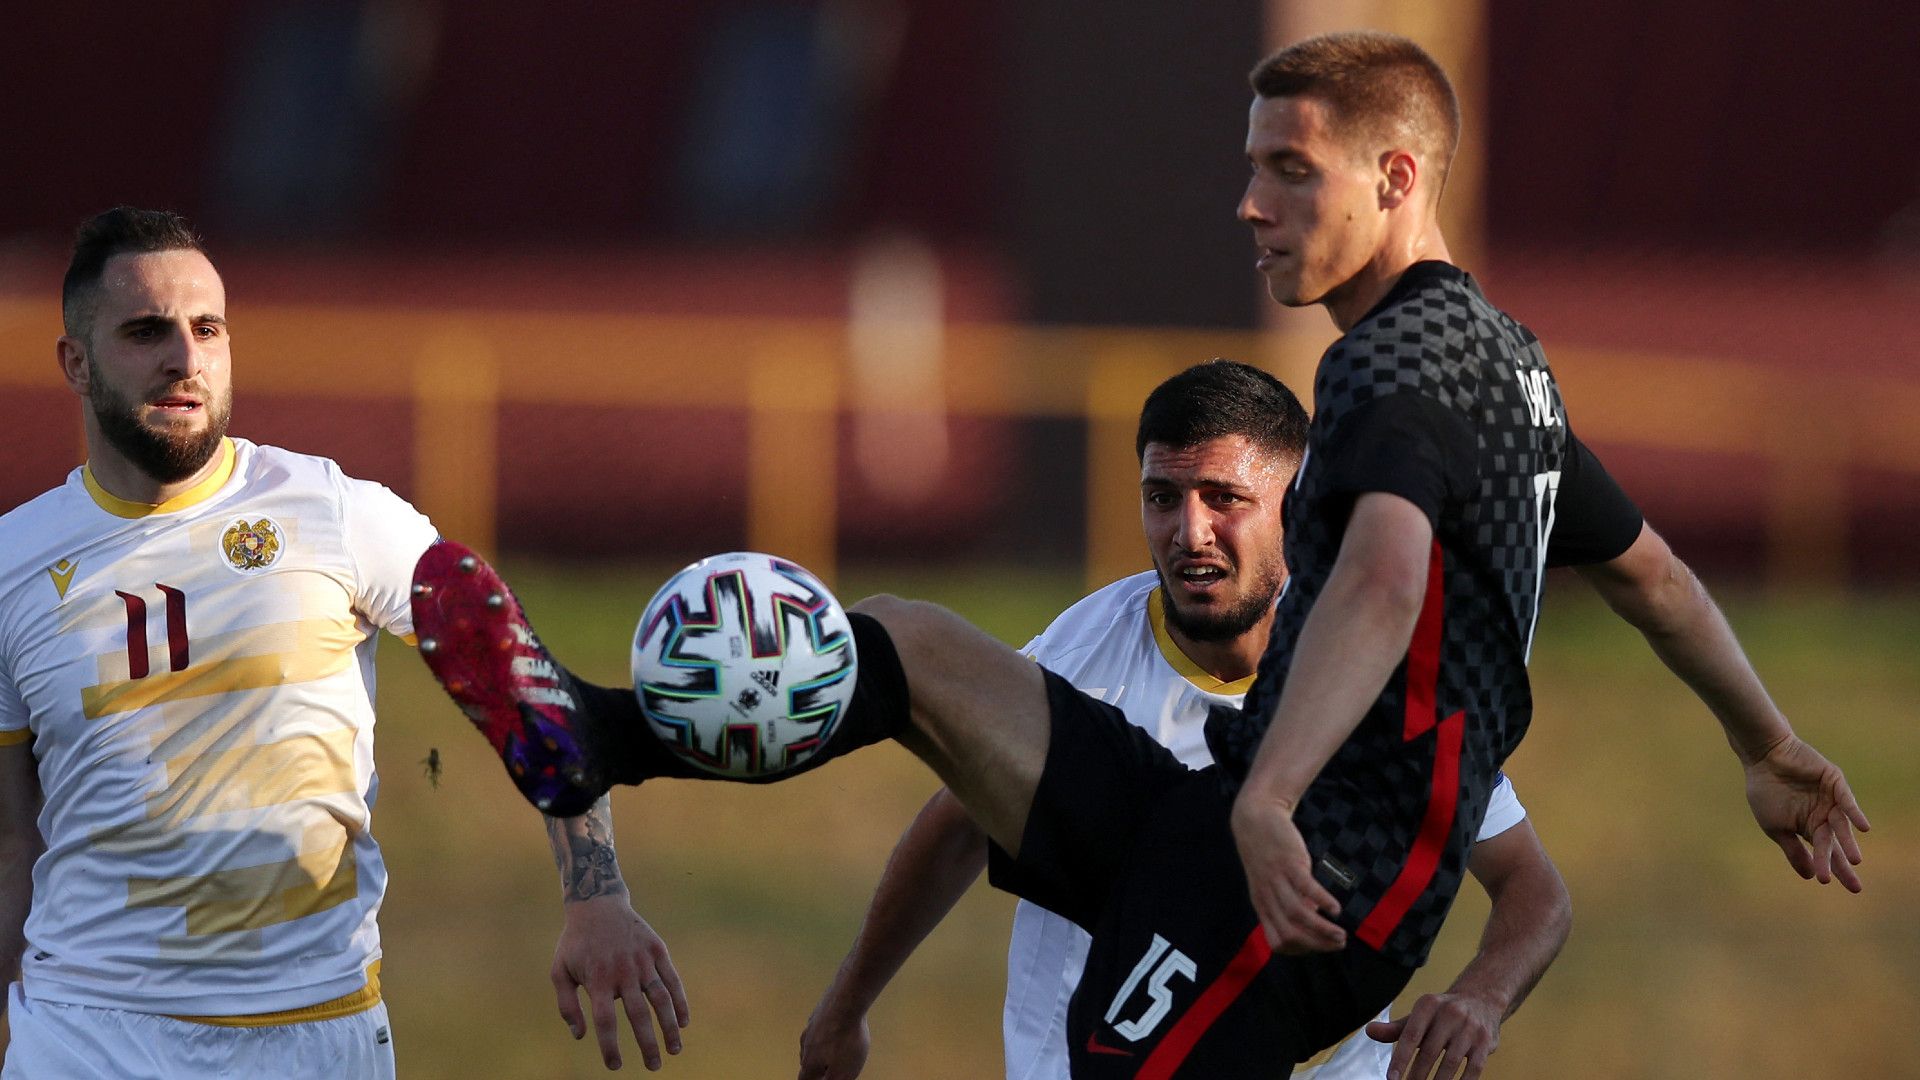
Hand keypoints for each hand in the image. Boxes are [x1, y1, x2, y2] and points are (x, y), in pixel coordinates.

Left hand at [553, 895, 689, 1070]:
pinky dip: (680, 1001)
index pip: (606, 1022)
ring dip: (670, 1027)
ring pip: (661, 999)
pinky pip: (672, 979)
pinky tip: (683, 1021)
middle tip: (653, 1068)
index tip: (615, 1066)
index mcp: (597, 979)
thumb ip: (567, 1005)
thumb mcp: (559, 971)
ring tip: (674, 1050)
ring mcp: (642, 960)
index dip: (610, 1047)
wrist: (597, 903)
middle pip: (638, 1015)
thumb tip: (580, 1036)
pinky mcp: (657, 949)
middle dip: (648, 1045)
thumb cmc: (575, 943)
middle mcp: (622, 971)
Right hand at [796, 997, 869, 1079]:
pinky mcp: (819, 1013)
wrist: (847, 1002)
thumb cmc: (846, 1040)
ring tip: (830, 1052)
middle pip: (806, 1062)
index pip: (803, 1079)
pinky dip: (824, 1033)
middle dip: (814, 1068)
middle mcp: (805, 1045)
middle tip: (826, 1070)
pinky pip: (819, 1028)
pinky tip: (834, 1030)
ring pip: (811, 1044)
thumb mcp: (844, 1072)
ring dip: (818, 1050)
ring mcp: (810, 1027)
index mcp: (809, 1063)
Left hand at [1228, 788, 1345, 953]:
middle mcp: (1267, 897)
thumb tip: (1315, 916)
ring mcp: (1277, 881)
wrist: (1255, 818)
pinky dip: (1322, 901)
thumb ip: (1289, 901)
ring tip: (1341, 934)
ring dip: (1323, 929)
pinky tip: (1335, 909)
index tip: (1319, 946)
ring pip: (1298, 915)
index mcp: (1262, 906)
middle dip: (1317, 945)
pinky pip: (1306, 888)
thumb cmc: (1268, 853)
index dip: (1300, 950)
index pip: (1278, 943)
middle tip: (1339, 944)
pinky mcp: (1289, 863)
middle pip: (1290, 934)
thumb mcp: (1271, 883)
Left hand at [1366, 991, 1501, 1079]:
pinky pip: (1473, 1069)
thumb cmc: (1442, 1013)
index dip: (1400, 1058)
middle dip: (1416, 1076)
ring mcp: (1470, 1028)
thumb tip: (1370, 1032)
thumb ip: (1396, 1028)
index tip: (1392, 1078)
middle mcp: (1450, 1013)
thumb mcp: (1419, 1016)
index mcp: (1428, 1004)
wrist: (1481, 999)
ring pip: (1450, 1063)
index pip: (1410, 1035)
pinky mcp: (1486, 1042)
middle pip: (1429, 1052)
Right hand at [1743, 734, 1869, 891]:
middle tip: (1855, 887)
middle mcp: (1822, 816)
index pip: (1823, 852)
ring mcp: (1830, 800)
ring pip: (1841, 826)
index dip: (1828, 868)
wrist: (1764, 758)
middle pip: (1836, 844)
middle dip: (1844, 865)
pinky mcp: (1835, 783)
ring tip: (1854, 860)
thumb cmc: (1765, 791)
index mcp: (1808, 828)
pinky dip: (1855, 813)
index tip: (1828, 884)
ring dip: (1847, 843)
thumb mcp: (1776, 827)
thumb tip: (1809, 876)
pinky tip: (1862, 828)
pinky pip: (1847, 800)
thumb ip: (1794, 851)